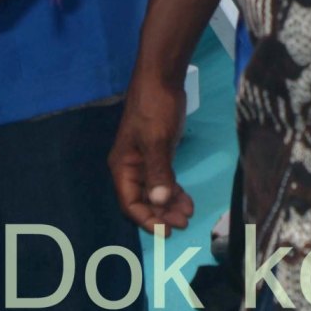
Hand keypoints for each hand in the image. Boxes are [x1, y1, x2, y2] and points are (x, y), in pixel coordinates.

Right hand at [109, 71, 193, 232]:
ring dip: (169, 205)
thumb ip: (158, 173)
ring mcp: (144, 161)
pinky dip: (173, 191)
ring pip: (155, 193)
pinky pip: (163, 181)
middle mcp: (130, 168)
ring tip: (188, 214)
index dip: (147, 220)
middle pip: (142, 201)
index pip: (130, 203)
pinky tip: (186, 199)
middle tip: (183, 223)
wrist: (162, 79)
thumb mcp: (157, 141)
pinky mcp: (157, 154)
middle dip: (161, 214)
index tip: (167, 230)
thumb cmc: (154, 109)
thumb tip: (160, 202)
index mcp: (123, 167)